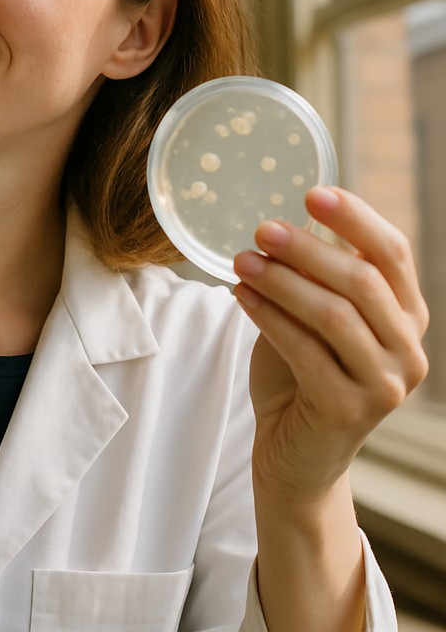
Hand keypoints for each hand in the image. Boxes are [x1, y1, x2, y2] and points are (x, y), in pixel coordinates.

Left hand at [232, 186, 428, 500]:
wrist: (295, 454)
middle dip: (307, 249)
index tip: (312, 193)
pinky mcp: (347, 410)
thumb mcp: (314, 317)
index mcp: (407, 316)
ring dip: (282, 281)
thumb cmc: (301, 373)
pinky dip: (267, 316)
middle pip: (362, 281)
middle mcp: (408, 350)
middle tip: (261, 228)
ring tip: (242, 260)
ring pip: (334, 315)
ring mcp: (384, 385)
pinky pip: (303, 350)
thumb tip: (285, 220)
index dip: (356, 218)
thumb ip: (317, 278)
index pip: (393, 253)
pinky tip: (239, 295)